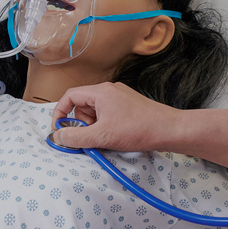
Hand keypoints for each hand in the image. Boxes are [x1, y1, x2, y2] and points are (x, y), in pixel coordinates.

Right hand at [50, 81, 186, 152]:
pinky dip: (106, 126)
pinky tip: (116, 136)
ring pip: (95, 112)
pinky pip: (108, 114)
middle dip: (82, 124)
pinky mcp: (128, 106)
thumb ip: (76, 137)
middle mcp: (109, 90)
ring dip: (95, 126)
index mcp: (100, 92)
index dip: (60, 112)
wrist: (170, 130)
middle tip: (92, 138)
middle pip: (82, 105)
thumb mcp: (102, 136)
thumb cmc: (138, 129)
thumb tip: (57, 136)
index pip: (70, 96)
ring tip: (107, 138)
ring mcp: (120, 97)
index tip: (59, 129)